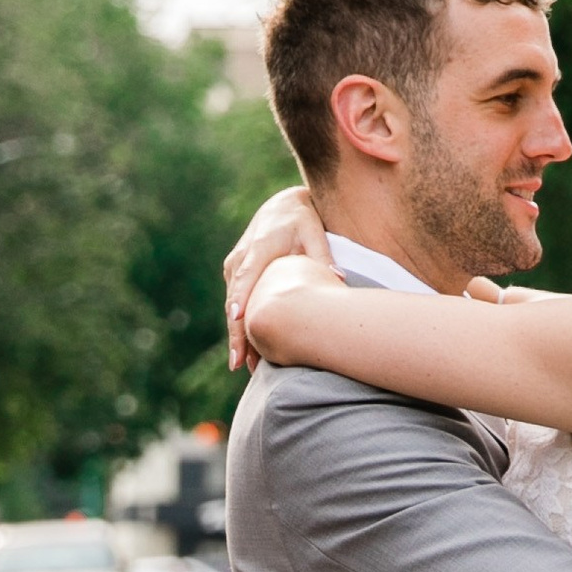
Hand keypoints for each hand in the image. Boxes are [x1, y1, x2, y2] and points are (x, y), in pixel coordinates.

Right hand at [225, 185, 327, 370]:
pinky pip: (235, 303)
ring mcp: (235, 267)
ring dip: (236, 335)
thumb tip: (338, 278)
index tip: (238, 320)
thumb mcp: (313, 230)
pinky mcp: (235, 274)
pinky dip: (239, 325)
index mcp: (259, 248)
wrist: (281, 206)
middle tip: (238, 363)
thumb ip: (322, 255)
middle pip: (234, 300)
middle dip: (235, 333)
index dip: (240, 299)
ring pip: (232, 306)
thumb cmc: (301, 218)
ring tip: (241, 365)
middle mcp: (241, 259)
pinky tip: (245, 350)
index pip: (246, 277)